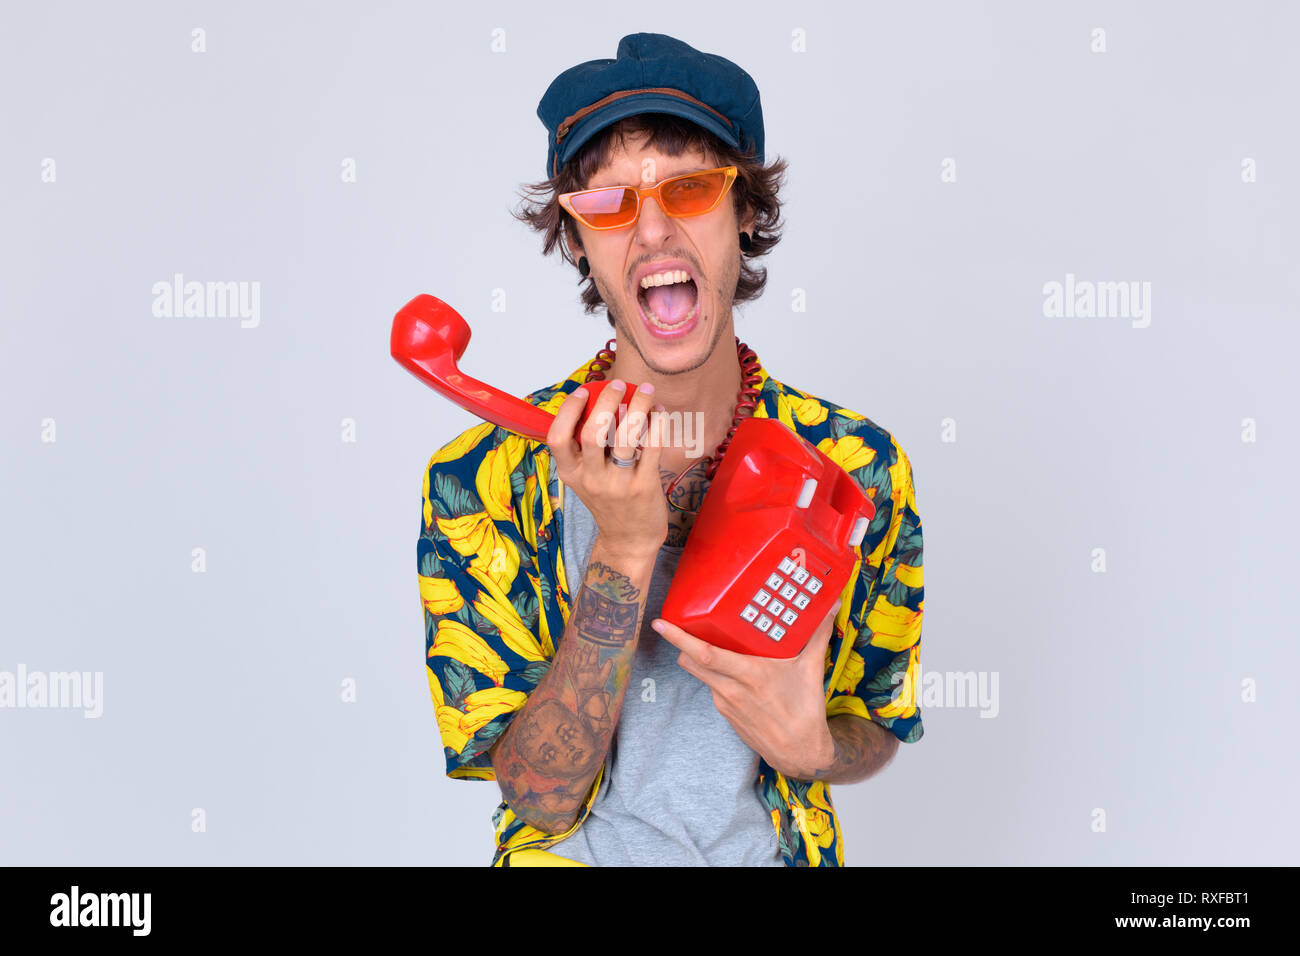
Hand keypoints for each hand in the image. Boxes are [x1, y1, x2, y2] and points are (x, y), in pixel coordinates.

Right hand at [548, 380, 669, 562]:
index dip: (568, 410)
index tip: (582, 390)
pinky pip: (652, 448)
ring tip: (645, 390)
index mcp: (571, 473)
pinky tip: (659, 413)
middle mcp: (591, 479)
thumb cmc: (608, 500)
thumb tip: (599, 401)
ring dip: (638, 406)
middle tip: (618, 384)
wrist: (629, 539)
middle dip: (606, 400)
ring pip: (627, 437)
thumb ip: (585, 448)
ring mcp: (618, 484)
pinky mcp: (644, 487)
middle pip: (593, 432)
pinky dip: (657, 425)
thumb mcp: (585, 478)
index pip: (557, 437)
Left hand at [651, 599, 842, 779]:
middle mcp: (731, 689)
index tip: (660, 623)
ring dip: (698, 659)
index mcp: (749, 675)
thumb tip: (831, 606)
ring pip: (700, 674)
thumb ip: (818, 634)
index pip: (704, 653)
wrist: (801, 754)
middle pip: (691, 662)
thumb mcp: (812, 669)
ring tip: (708, 642)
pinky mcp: (726, 714)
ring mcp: (725, 704)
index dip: (679, 638)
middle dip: (680, 644)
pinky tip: (729, 668)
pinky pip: (712, 687)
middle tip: (678, 624)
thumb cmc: (806, 711)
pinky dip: (714, 675)